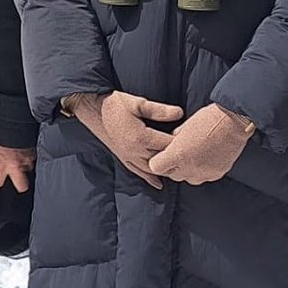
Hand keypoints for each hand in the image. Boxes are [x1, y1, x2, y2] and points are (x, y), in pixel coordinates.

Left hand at [0, 140, 36, 191]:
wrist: (11, 120)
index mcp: (0, 165)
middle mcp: (15, 166)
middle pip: (22, 186)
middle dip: (19, 184)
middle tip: (13, 174)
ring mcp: (27, 160)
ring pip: (28, 171)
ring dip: (23, 167)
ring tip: (16, 156)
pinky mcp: (35, 153)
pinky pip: (33, 160)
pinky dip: (28, 157)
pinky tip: (22, 150)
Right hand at [66, 91, 184, 189]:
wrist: (93, 110)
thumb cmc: (116, 104)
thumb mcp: (138, 103)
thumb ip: (159, 110)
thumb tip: (181, 113)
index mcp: (141, 137)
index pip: (168, 144)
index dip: (181, 143)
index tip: (193, 141)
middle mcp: (135, 151)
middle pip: (161, 159)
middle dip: (175, 159)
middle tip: (192, 159)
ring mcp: (128, 157)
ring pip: (151, 169)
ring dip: (164, 171)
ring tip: (179, 173)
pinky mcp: (123, 158)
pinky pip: (138, 172)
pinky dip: (149, 178)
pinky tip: (158, 184)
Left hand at [147, 104, 253, 185]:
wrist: (234, 123)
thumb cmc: (208, 120)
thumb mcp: (184, 127)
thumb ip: (173, 140)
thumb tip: (168, 146)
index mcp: (178, 154)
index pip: (156, 167)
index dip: (157, 161)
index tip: (162, 155)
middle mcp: (190, 168)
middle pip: (172, 175)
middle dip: (172, 166)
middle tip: (179, 153)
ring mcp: (204, 173)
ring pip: (188, 178)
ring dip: (188, 170)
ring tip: (195, 154)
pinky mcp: (216, 174)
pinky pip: (203, 177)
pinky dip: (202, 170)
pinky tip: (207, 157)